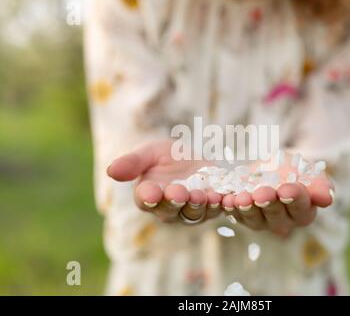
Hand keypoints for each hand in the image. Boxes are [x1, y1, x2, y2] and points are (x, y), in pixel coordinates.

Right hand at [107, 140, 223, 223]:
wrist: (196, 158)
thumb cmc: (166, 156)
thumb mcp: (149, 153)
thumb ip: (133, 162)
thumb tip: (110, 170)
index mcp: (149, 196)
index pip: (146, 200)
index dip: (148, 197)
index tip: (151, 192)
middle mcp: (169, 209)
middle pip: (170, 210)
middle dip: (175, 201)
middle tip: (179, 191)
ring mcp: (192, 210)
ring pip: (194, 213)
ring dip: (197, 205)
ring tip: (200, 195)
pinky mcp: (213, 207)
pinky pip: (217, 209)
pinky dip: (220, 204)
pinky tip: (223, 197)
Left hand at [221, 175, 332, 236]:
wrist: (269, 167)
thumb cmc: (293, 170)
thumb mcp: (308, 171)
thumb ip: (319, 184)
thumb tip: (327, 198)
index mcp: (303, 212)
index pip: (301, 208)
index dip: (295, 198)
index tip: (288, 189)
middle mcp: (282, 222)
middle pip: (276, 215)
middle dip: (269, 203)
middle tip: (262, 193)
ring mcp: (260, 221)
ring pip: (254, 218)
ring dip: (247, 208)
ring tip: (242, 198)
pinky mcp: (242, 217)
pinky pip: (235, 214)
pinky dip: (230, 206)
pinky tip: (226, 199)